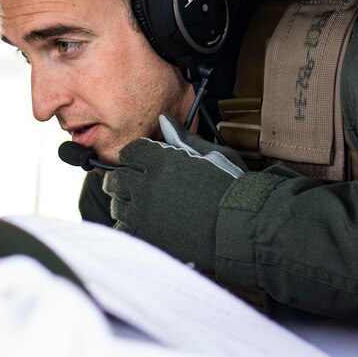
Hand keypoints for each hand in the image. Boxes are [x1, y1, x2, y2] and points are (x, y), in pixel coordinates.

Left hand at [103, 114, 247, 273]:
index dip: (135, 156)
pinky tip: (142, 223)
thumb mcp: (211, 154)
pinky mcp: (147, 235)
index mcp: (161, 161)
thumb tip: (164, 120)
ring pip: (117, 204)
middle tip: (132, 184)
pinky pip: (124, 228)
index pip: (130, 152)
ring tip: (139, 205)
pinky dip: (129, 225)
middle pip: (117, 178)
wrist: (240, 226)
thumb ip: (182, 138)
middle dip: (124, 179)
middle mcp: (147, 185)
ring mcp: (144, 212)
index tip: (138, 162)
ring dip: (125, 202)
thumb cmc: (232, 188)